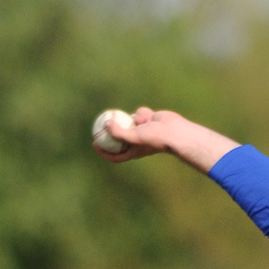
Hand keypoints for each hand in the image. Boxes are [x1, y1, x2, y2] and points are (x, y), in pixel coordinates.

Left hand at [91, 107, 237, 171]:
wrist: (174, 131)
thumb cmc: (154, 138)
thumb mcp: (133, 136)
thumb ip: (118, 132)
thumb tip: (106, 124)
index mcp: (133, 151)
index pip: (115, 155)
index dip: (103, 151)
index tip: (94, 143)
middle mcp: (137, 141)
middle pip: (119, 137)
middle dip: (110, 131)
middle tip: (100, 123)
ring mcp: (143, 130)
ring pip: (129, 121)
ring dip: (132, 119)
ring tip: (137, 120)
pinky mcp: (149, 120)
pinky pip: (140, 113)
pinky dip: (143, 113)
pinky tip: (149, 116)